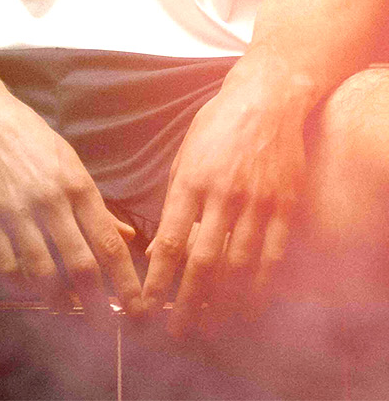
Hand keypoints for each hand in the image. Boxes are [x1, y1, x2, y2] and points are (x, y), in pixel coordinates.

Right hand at [0, 75, 141, 314]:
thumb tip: (127, 237)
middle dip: (97, 304)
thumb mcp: (68, 161)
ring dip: (58, 298)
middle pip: (81, 265)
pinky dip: (18, 283)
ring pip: (43, 270)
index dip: (126, 283)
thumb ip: (96, 204)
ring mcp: (16, 209)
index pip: (109, 245)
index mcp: (77, 186)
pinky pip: (5, 262)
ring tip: (65, 309)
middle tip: (105, 327)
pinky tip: (26, 288)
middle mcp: (50, 201)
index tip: (138, 309)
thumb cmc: (26, 137)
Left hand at [135, 67, 309, 335]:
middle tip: (178, 331)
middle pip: (205, 261)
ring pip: (240, 264)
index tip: (147, 304)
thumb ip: (174, 205)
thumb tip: (160, 251)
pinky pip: (273, 255)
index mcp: (190, 183)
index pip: (172, 240)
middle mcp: (223, 196)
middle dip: (189, 302)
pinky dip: (261, 284)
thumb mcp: (183, 159)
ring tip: (211, 328)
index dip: (159, 278)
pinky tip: (250, 306)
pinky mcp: (286, 207)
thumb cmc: (215, 129)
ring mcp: (258, 203)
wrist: (265, 102)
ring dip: (225, 302)